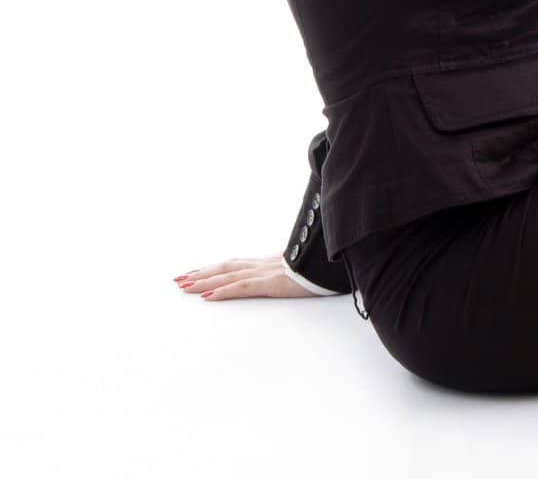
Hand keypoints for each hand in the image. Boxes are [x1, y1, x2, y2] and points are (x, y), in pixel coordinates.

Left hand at [173, 252, 320, 300]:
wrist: (336, 264)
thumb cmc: (324, 268)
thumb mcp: (305, 270)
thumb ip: (292, 271)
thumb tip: (289, 275)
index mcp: (270, 262)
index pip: (236, 264)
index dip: (215, 268)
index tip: (196, 273)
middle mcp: (264, 264)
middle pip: (226, 267)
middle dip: (201, 273)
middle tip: (179, 280)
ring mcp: (267, 272)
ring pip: (228, 274)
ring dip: (204, 280)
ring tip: (184, 287)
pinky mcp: (272, 283)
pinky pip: (242, 287)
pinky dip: (222, 290)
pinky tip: (207, 295)